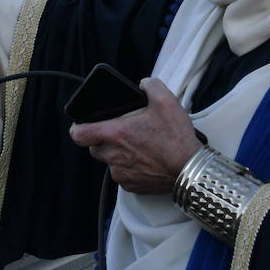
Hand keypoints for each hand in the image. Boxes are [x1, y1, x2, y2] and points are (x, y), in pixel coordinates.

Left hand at [68, 78, 201, 194]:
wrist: (190, 168)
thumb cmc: (176, 137)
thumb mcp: (166, 100)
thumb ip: (150, 85)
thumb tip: (144, 84)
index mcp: (116, 134)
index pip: (79, 134)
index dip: (78, 128)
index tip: (83, 125)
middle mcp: (114, 155)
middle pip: (94, 148)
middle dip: (103, 139)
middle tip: (121, 133)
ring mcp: (122, 173)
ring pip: (109, 162)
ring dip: (117, 154)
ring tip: (137, 147)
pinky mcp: (132, 185)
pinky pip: (123, 175)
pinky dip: (130, 168)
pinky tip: (145, 161)